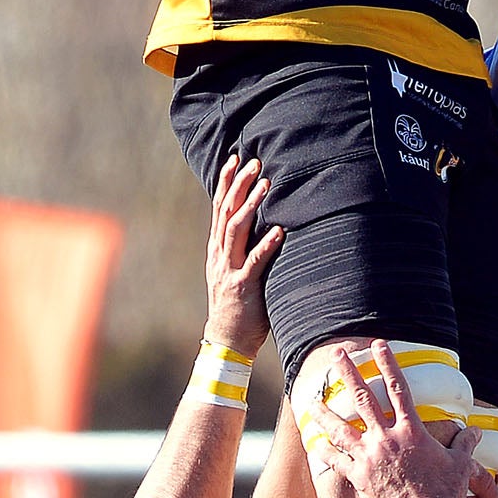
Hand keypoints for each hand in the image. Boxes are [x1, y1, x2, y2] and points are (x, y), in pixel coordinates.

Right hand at [200, 155, 281, 359]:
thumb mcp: (233, 268)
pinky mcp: (243, 286)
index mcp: (217, 248)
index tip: (234, 158)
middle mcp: (220, 254)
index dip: (226, 182)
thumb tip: (258, 219)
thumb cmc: (237, 302)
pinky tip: (279, 230)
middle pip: (227, 211)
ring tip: (267, 185)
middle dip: (240, 184)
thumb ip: (241, 245)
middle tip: (255, 162)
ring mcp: (230, 269)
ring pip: (237, 230)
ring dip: (252, 205)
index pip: (219, 207)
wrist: (227, 338)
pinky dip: (267, 244)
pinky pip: (255, 262)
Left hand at [321, 337, 480, 497]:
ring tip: (311, 400)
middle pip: (363, 398)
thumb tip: (475, 431)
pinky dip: (324, 451)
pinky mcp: (360, 479)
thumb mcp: (460, 464)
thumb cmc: (447, 494)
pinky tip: (313, 442)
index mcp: (412, 431)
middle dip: (348, 373)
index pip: (399, 388)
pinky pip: (336, 462)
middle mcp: (388, 439)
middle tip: (335, 354)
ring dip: (324, 412)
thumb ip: (465, 443)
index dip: (388, 363)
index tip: (378, 344)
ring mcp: (371, 459)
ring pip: (341, 429)